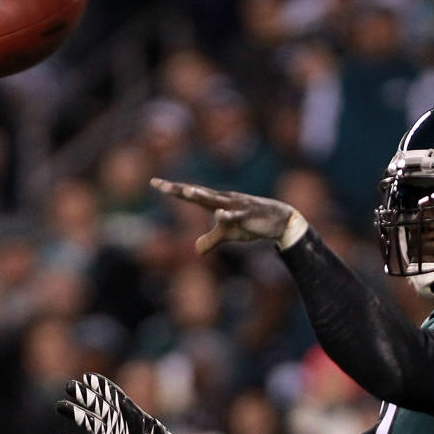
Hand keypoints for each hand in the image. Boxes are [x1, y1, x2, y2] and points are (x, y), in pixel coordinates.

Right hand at [55, 373, 180, 433]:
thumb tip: (156, 428)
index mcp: (135, 416)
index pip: (116, 398)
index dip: (103, 387)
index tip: (88, 377)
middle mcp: (121, 424)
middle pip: (99, 406)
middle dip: (84, 396)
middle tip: (68, 385)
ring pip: (90, 423)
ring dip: (75, 415)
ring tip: (60, 406)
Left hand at [151, 177, 300, 253]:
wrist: (278, 219)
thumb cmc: (251, 223)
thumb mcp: (228, 234)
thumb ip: (210, 240)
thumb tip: (195, 250)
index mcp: (215, 202)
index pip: (190, 194)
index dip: (173, 189)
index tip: (154, 182)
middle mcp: (223, 199)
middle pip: (197, 193)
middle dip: (180, 190)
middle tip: (161, 185)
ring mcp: (235, 206)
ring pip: (215, 200)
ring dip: (202, 196)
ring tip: (187, 191)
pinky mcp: (248, 215)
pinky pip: (236, 215)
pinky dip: (227, 215)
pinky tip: (219, 214)